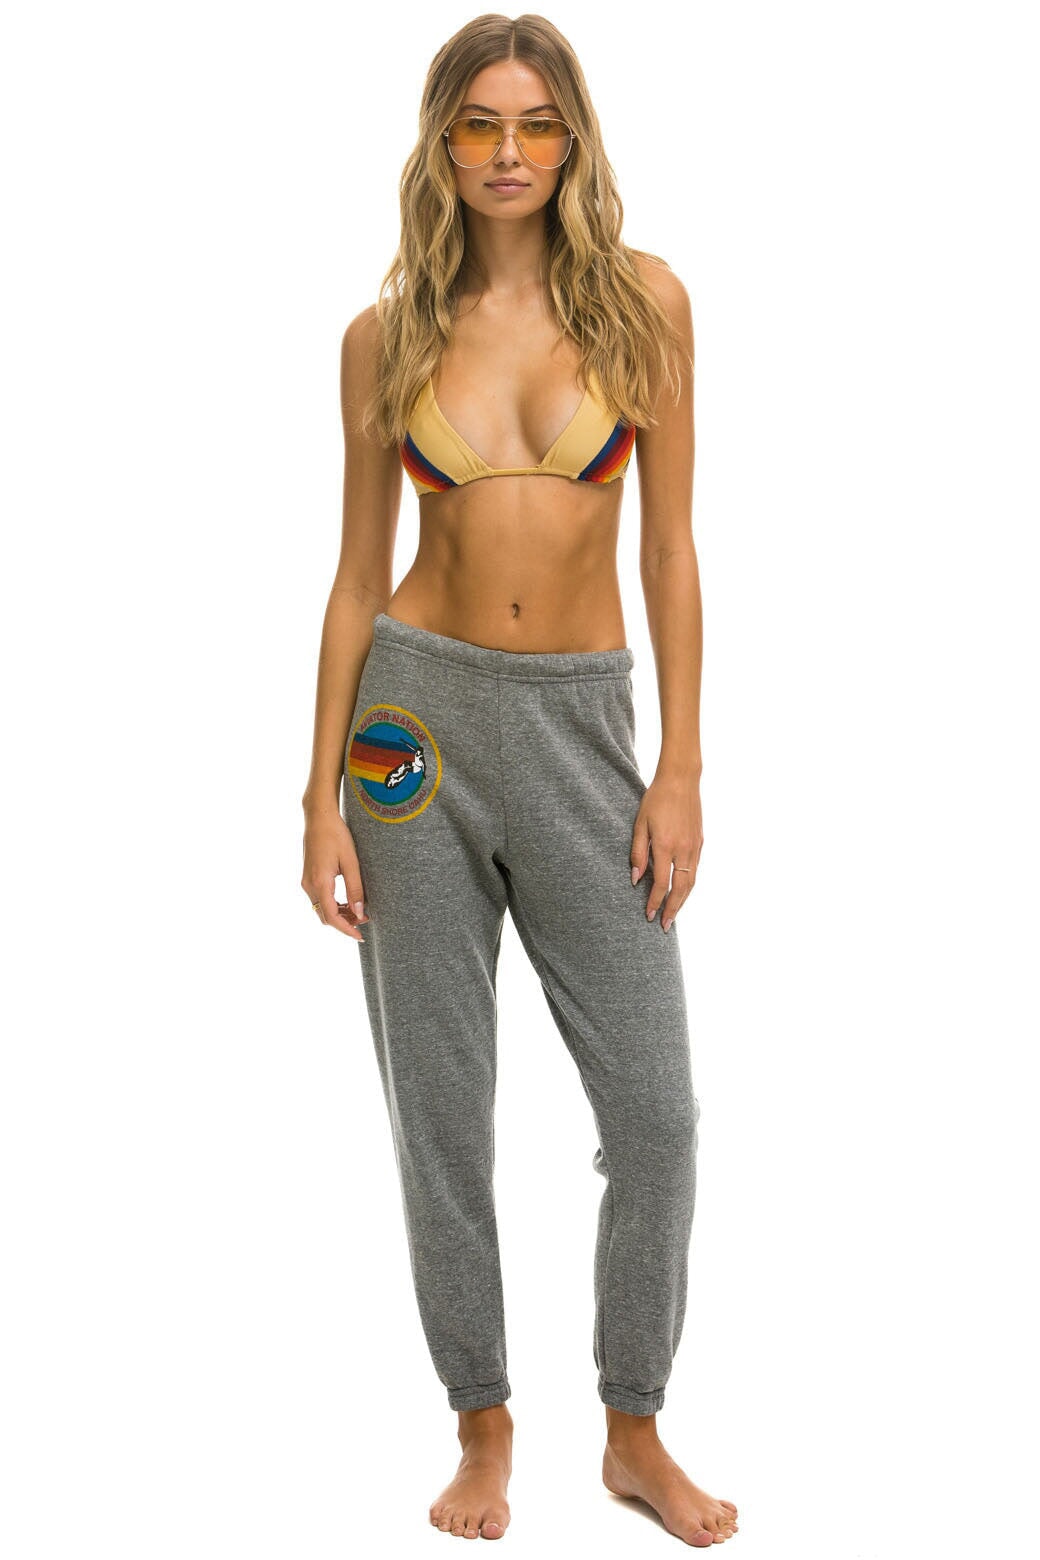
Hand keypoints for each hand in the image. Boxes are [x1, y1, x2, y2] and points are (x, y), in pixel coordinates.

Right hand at [301, 811, 368, 941]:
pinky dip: (333, 905)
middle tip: (365, 920)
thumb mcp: (351, 862)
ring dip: (339, 914)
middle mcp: (309, 885)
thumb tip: (359, 913)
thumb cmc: (336, 835)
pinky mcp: (308, 877)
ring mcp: (306, 881)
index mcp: (320, 883)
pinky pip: (319, 899)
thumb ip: (355, 889)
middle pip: (325, 916)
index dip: (347, 929)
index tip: (361, 936)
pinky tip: (347, 902)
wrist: (319, 817)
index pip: (332, 917)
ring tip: (359, 911)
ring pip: (321, 909)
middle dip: (344, 923)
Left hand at [630, 771, 703, 931]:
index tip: (649, 915)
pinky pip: (695, 870)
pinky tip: (683, 890)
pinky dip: (689, 885)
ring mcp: (694, 847)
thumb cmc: (656, 799)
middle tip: (665, 926)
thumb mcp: (640, 824)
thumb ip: (638, 853)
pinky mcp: (700, 842)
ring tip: (675, 914)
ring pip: (691, 882)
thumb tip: (635, 879)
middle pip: (680, 889)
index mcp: (666, 846)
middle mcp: (683, 850)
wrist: (681, 780)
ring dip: (683, 901)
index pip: (661, 884)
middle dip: (673, 910)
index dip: (655, 902)